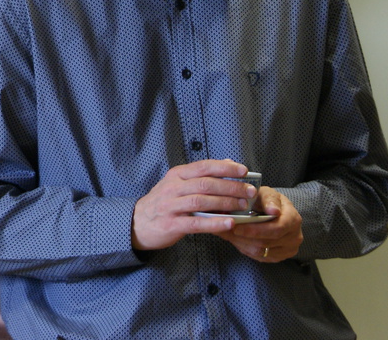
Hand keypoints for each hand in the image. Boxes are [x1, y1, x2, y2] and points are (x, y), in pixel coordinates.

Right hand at [131, 159, 256, 250]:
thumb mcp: (178, 184)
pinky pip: (196, 223)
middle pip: (205, 184)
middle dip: (231, 187)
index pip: (203, 167)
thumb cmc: (164, 202)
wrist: (137, 222)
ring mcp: (171, 206)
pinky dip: (215, 223)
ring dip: (225, 203)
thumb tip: (228, 163)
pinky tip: (230, 223)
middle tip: (250, 192)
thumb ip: (201, 175)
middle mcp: (173, 188)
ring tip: (244, 207)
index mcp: (176, 175)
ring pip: (201, 202)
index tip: (244, 170)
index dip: (225, 168)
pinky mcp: (172, 224)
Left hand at [215, 186, 303, 262]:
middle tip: (224, 230)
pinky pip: (259, 257)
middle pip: (266, 242)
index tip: (236, 226)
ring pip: (260, 252)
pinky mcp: (279, 257)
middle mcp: (294, 237)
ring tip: (225, 233)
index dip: (254, 230)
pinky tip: (235, 239)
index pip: (276, 229)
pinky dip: (244, 248)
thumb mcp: (267, 193)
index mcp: (293, 219)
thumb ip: (268, 200)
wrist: (274, 211)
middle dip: (243, 237)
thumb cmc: (268, 200)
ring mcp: (287, 249)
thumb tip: (273, 210)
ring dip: (240, 243)